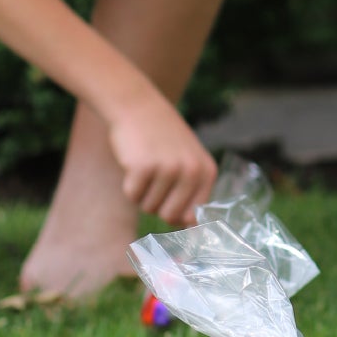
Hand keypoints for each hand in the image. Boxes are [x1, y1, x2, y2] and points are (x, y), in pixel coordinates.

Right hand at [100, 89, 216, 231]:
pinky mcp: (144, 168)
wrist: (139, 107)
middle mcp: (192, 171)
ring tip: (147, 166)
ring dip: (143, 193)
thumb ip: (192, 193)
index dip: (179, 219)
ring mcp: (168, 169)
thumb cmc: (163, 140)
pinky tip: (134, 163)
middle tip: (155, 181)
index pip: (195, 217)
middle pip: (170, 217)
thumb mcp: (187, 161)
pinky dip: (129, 185)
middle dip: (158, 205)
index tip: (170, 213)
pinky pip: (133, 196)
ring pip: (148, 207)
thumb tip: (190, 230)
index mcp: (207, 172)